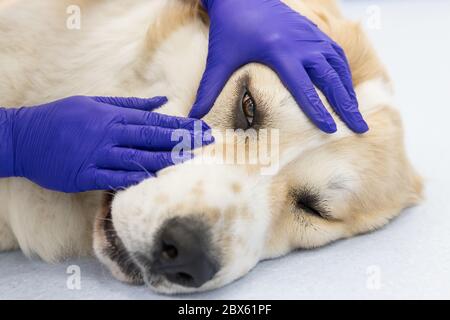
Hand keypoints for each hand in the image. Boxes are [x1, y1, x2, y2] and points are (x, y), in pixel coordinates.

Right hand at [4, 96, 210, 192]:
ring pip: (138, 159)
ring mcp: (98, 155)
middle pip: (152, 138)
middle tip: (208, 142)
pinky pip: (116, 179)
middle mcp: (109, 134)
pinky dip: (137, 179)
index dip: (181, 125)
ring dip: (167, 160)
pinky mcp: (86, 175)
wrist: (25, 137)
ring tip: (191, 160)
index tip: (203, 128)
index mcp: (112, 116)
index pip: (155, 121)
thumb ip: (129, 104)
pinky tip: (157, 180)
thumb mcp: (94, 102)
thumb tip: (160, 100)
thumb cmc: (62, 117)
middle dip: (183, 140)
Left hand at [189, 0, 367, 133]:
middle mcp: (301, 43)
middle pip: (331, 78)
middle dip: (347, 105)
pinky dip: (344, 70)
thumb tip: (194, 118)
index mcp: (280, 52)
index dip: (318, 110)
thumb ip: (208, 90)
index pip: (304, 88)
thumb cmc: (228, 28)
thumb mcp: (218, 60)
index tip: (331, 130)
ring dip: (350, 88)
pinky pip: (335, 52)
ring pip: (338, 64)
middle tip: (361, 127)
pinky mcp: (312, 30)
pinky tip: (346, 85)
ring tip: (357, 112)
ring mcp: (309, 35)